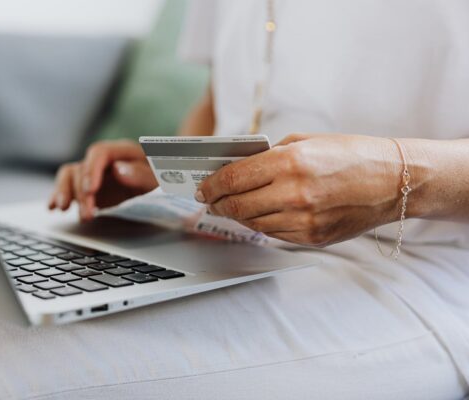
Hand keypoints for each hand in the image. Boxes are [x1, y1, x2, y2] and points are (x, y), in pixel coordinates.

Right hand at [48, 140, 157, 220]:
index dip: (92, 170)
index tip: (90, 189)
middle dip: (81, 192)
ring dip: (64, 192)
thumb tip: (118, 170)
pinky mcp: (88, 188)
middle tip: (87, 214)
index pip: (99, 153)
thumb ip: (141, 174)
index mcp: (122, 151)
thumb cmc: (163, 179)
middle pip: (82, 168)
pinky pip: (68, 187)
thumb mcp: (160, 178)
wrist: (165, 185)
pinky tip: (52, 207)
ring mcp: (93, 174)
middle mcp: (104, 160)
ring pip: (70, 176)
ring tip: (62, 209)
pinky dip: (58, 196)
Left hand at [196, 133, 404, 246]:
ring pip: (252, 223)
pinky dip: (261, 224)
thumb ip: (269, 155)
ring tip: (230, 206)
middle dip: (216, 203)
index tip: (202, 187)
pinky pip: (273, 234)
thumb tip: (235, 168)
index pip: (233, 178)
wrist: (394, 181)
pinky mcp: (312, 238)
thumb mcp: (306, 141)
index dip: (211, 185)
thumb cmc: (351, 154)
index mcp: (290, 162)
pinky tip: (258, 214)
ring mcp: (304, 220)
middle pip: (236, 205)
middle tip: (209, 200)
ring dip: (236, 215)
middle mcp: (295, 194)